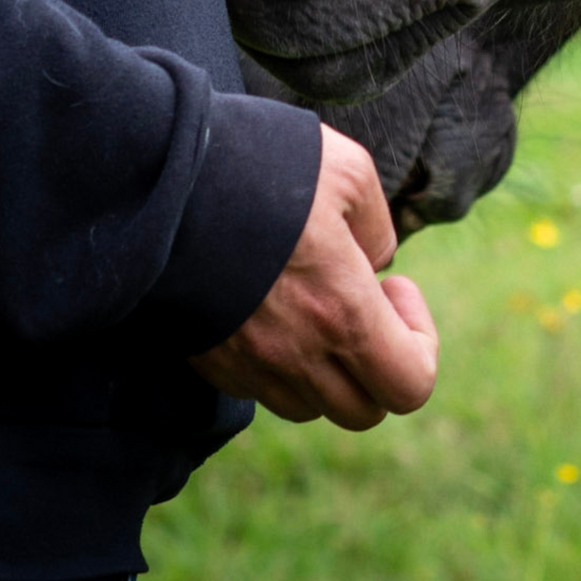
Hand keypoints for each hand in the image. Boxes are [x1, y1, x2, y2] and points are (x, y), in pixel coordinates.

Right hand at [189, 124, 438, 429]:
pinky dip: (283, 364)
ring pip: (311, 406)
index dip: (421, 341)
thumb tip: (375, 269)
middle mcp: (297, 356)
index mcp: (343, 314)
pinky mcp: (210, 364)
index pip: (411, 386)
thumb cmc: (264, 170)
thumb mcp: (350, 175)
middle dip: (379, 363)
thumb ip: (378, 231)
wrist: (159, 185)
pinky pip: (261, 390)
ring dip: (330, 367)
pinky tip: (274, 306)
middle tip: (364, 298)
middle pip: (364, 410)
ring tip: (316, 301)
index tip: (393, 287)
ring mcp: (249, 367)